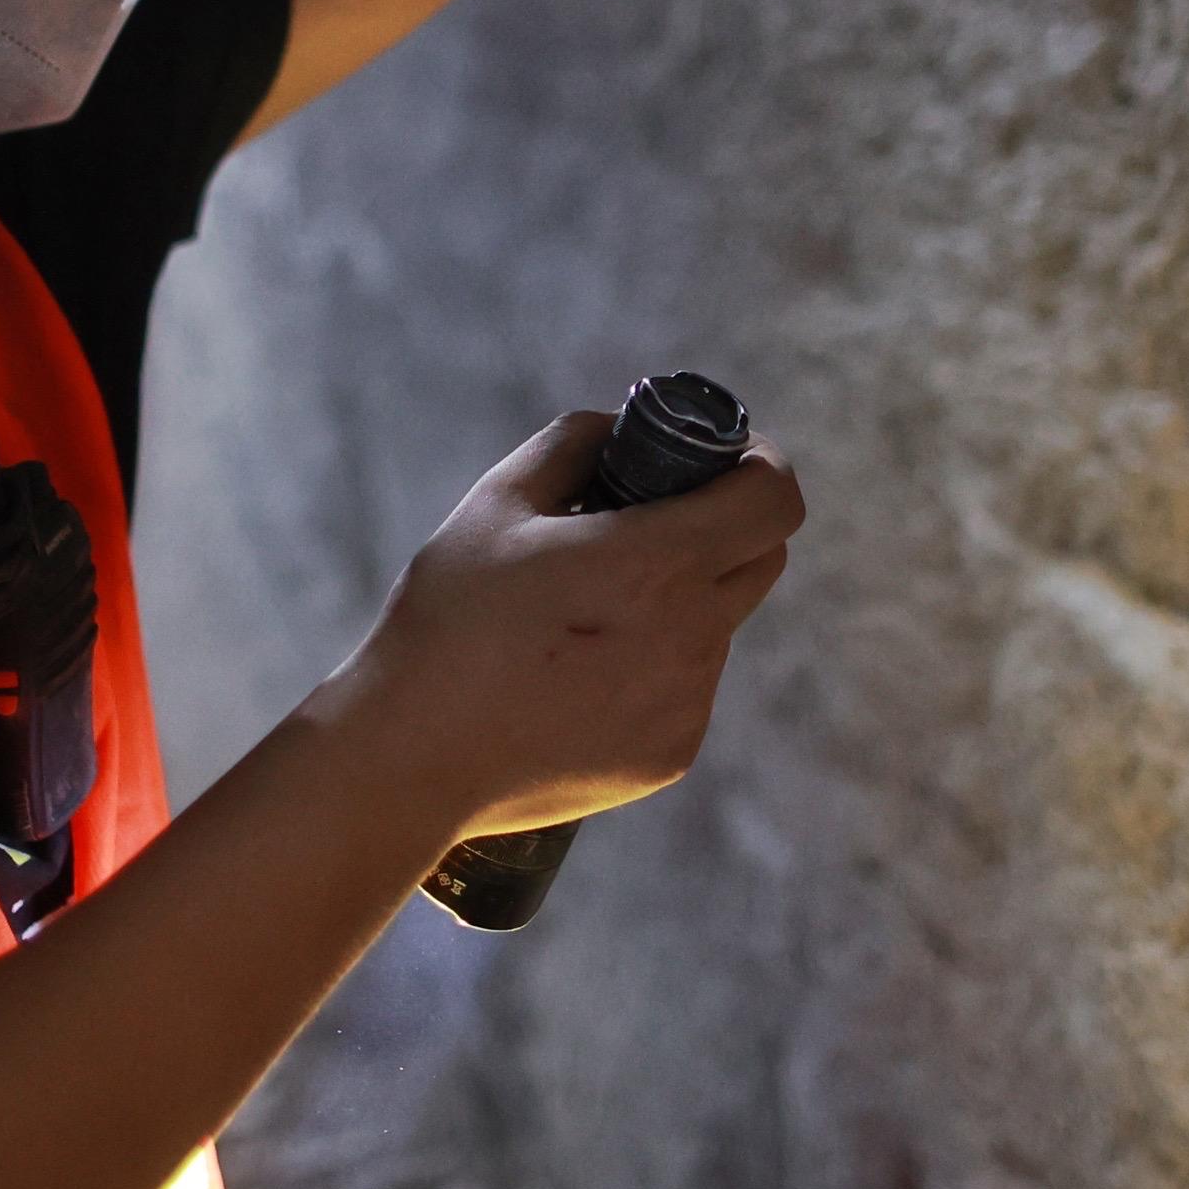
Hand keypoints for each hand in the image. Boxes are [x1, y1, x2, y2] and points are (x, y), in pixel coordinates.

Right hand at [323, 413, 804, 844]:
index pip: (774, 500)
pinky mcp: (672, 753)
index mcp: (654, 564)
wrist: (414, 758)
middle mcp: (691, 636)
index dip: (761, 467)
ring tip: (588, 615)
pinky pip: (687, 687)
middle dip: (728, 528)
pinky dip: (653, 667)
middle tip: (659, 524)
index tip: (728, 462)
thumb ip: (575, 445)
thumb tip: (621, 430)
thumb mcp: (495, 504)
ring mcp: (687, 702)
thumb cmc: (447, 623)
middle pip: (763, 559)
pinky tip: (578, 677)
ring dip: (680, 602)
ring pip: (718, 626)